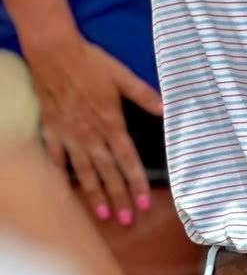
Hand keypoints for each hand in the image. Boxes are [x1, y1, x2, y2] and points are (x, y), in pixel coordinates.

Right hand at [23, 30, 159, 224]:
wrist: (54, 54)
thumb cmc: (91, 63)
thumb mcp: (123, 75)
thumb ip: (145, 94)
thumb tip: (167, 108)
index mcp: (111, 122)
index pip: (128, 159)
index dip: (136, 182)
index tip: (144, 202)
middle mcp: (91, 135)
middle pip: (107, 172)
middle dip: (118, 197)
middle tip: (127, 220)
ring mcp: (69, 136)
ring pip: (84, 172)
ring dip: (94, 194)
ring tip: (103, 215)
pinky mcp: (51, 131)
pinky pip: (56, 160)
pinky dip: (60, 178)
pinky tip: (64, 195)